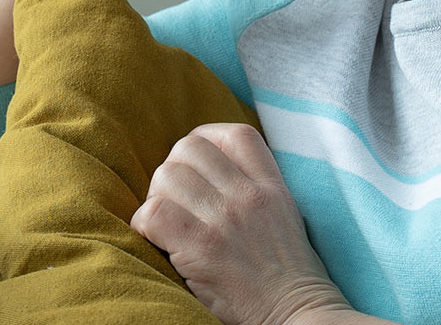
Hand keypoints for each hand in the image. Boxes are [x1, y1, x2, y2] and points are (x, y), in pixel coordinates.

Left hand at [129, 123, 352, 324]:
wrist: (296, 315)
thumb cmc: (286, 275)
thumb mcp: (285, 217)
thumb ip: (255, 188)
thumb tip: (210, 170)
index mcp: (271, 187)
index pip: (234, 135)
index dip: (206, 139)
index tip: (196, 164)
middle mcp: (248, 196)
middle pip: (189, 147)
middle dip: (173, 169)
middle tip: (175, 200)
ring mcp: (226, 219)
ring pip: (167, 175)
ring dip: (156, 197)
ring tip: (165, 222)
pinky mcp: (203, 248)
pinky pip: (154, 213)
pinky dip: (144, 224)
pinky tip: (156, 240)